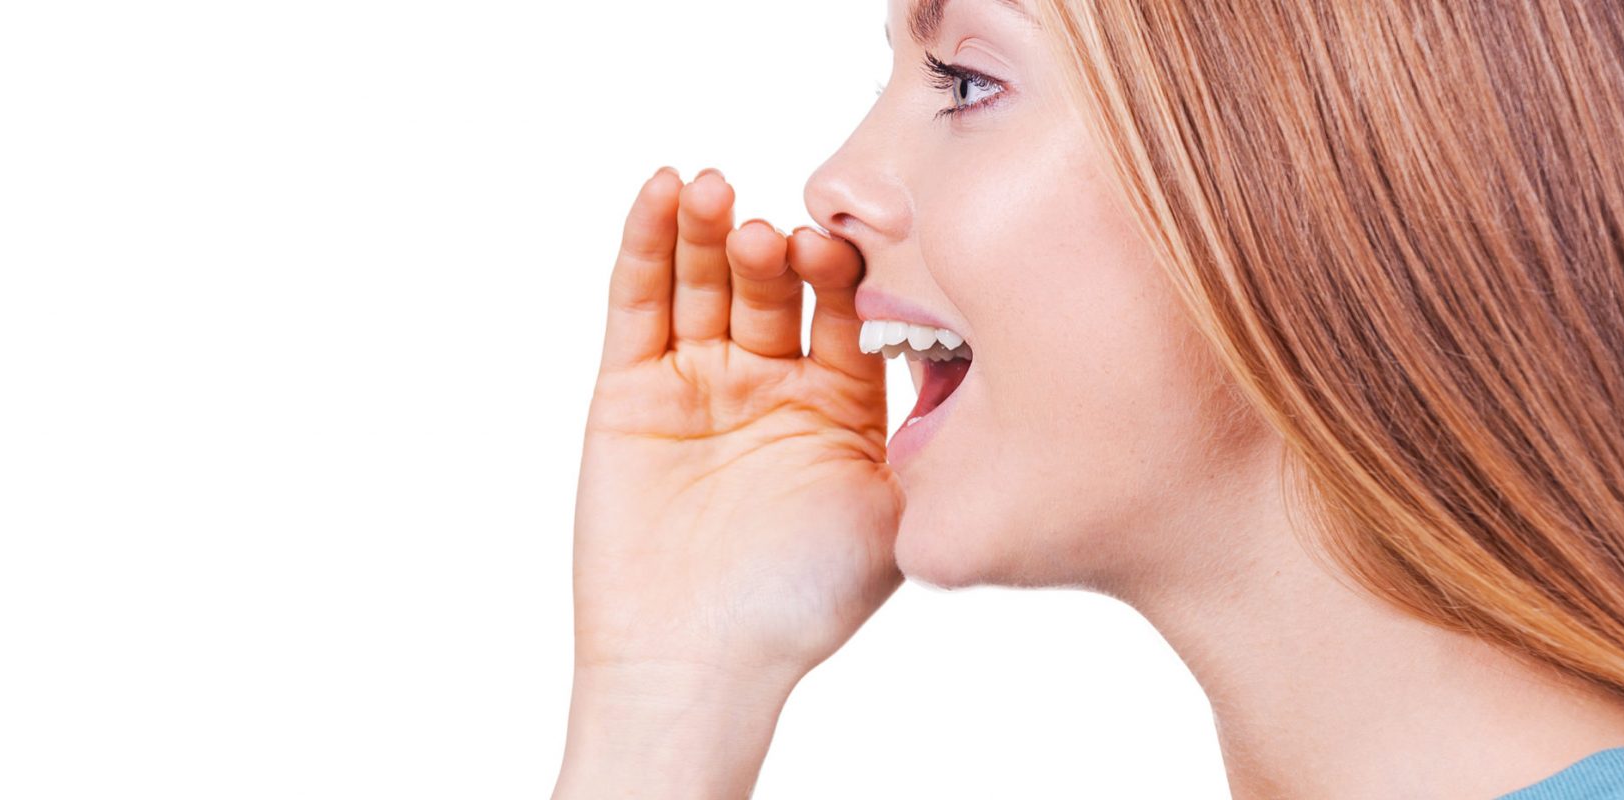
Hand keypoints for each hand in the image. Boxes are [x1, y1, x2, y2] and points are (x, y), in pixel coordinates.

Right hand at [554, 166, 900, 797]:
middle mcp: (768, 380)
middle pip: (770, 285)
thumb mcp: (891, 514)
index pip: (841, 309)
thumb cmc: (800, 605)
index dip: (842, 271)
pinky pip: (638, 302)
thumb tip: (995, 360)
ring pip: (702, 281)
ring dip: (708, 228)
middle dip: (773, 250)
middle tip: (778, 234)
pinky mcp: (629, 389)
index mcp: (835, 402)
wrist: (696, 664)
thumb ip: (928, 439)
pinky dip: (647, 242)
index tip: (843, 248)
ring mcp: (697, 379)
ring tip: (713, 189)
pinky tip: (663, 191)